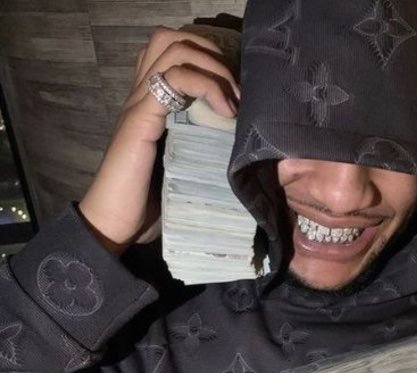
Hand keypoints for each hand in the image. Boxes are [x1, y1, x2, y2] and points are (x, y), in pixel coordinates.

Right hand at [78, 26, 240, 252]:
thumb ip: (201, 149)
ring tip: (232, 101)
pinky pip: (174, 79)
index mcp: (151, 105)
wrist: (115, 224)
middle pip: (172, 39)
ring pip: (174, 50)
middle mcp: (141, 96)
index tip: (236, 93)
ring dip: (213, 68)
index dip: (208, 59)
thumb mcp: (183, 168)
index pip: (173, 53)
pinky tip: (224, 111)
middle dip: (212, 54)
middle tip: (235, 91)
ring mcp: (139, 105)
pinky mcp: (141, 120)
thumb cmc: (149, 205)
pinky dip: (206, 85)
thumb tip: (237, 151)